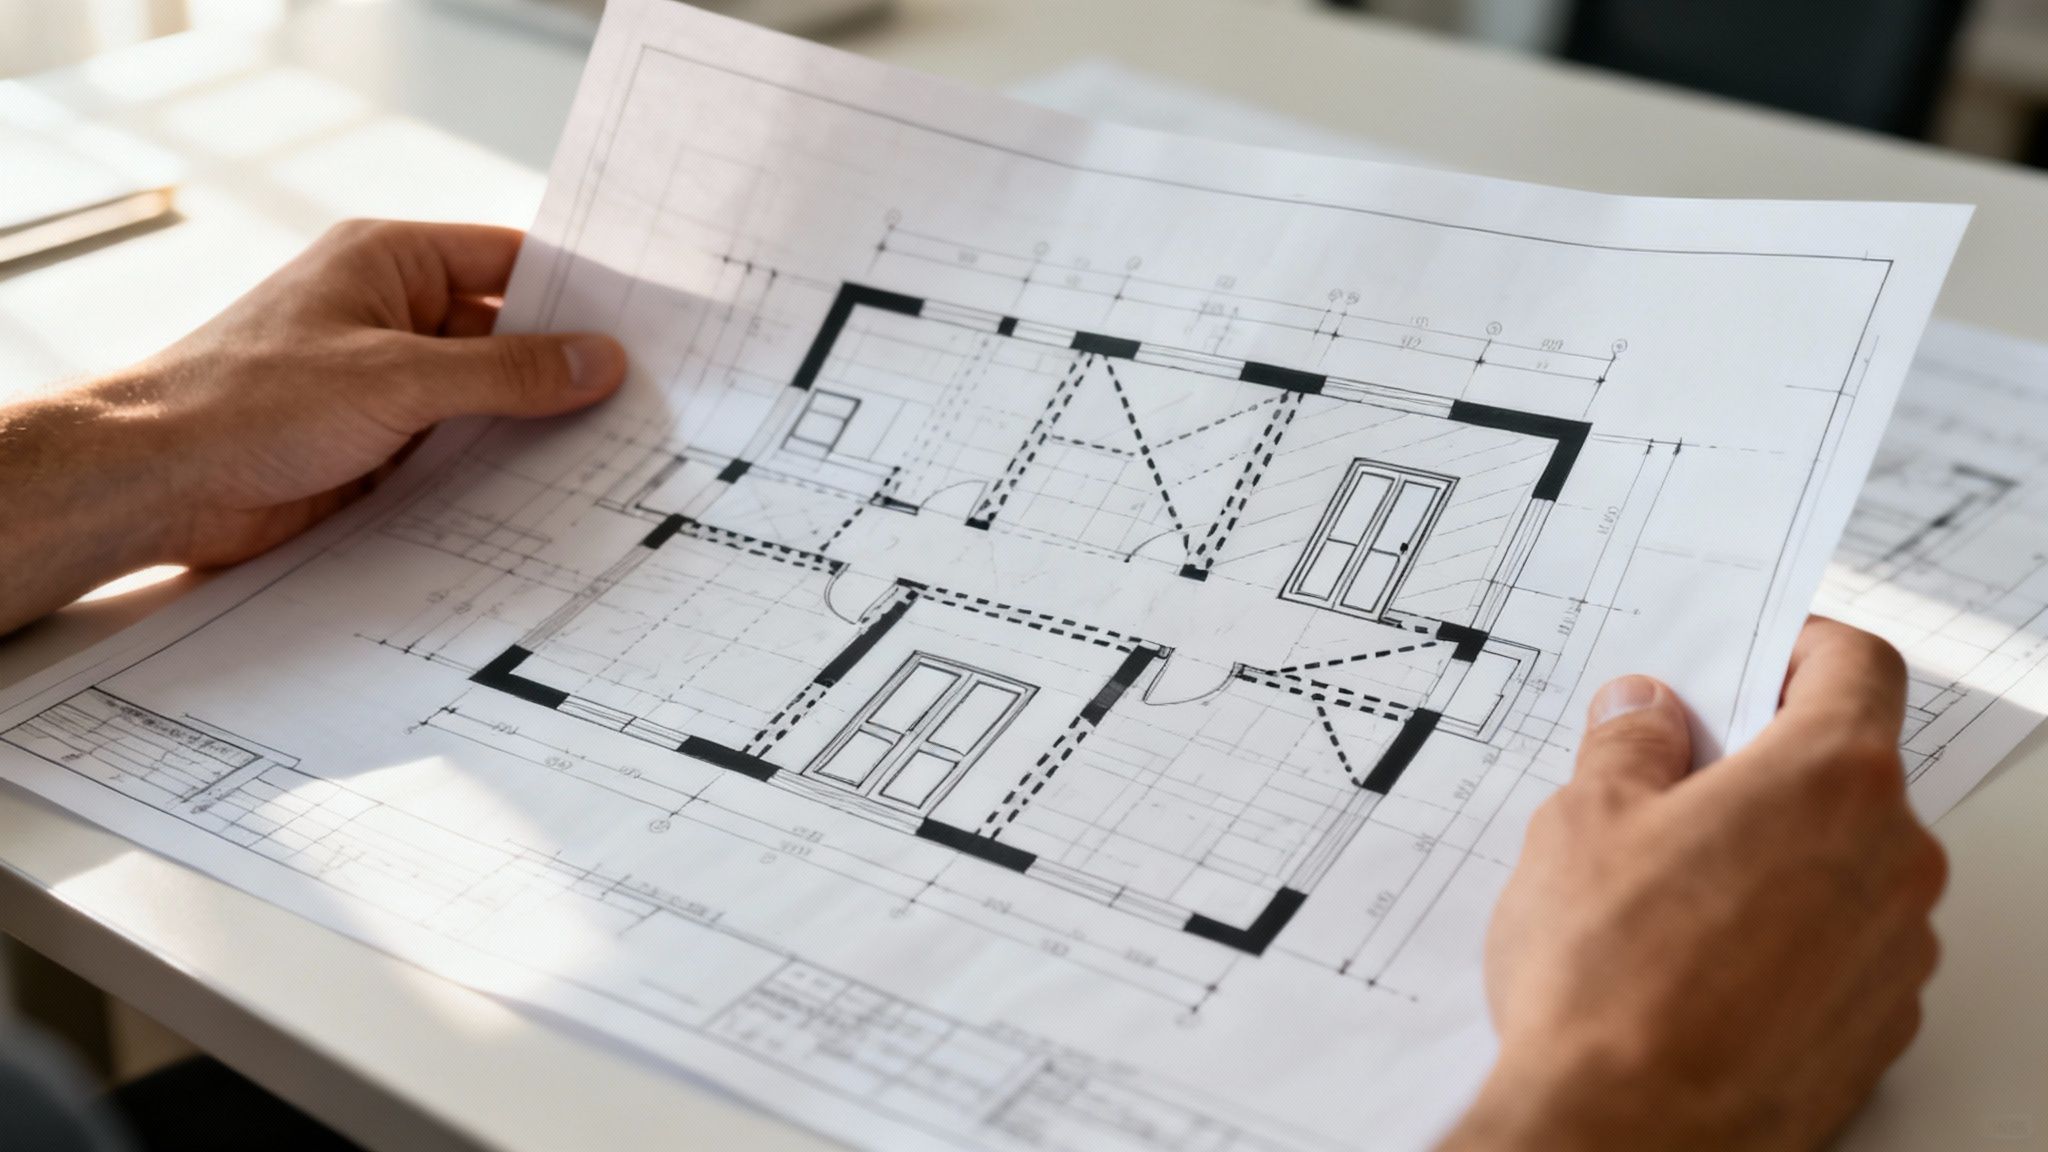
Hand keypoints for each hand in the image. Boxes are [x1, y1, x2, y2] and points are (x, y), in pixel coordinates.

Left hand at [0, 220, 625, 633]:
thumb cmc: (249, 401)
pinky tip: (549, 497)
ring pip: (485, 401)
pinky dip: (496, 474)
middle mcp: (389, 316)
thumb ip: (505, 372)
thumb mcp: (398, 378)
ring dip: (532, 429)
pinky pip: (456, 454)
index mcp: (389, 262)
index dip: (578, 291)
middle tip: (647, 401)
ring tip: (615, 454)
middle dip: (564, 370)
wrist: (157, 482)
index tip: (646, 325)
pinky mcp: (374, 448)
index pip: (509, 261)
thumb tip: (598, 360)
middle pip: (504, 336)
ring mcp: (383, 384)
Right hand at [1441, 618, 1944, 1151]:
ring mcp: (1895, 951)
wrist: (1627, 1136)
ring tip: (1666, 893)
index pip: (1858, 666)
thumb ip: (1628, 747)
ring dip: (1775, 856)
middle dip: (1765, 766)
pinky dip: (1785, 937)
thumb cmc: (1609, 981)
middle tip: (1670, 785)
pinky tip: (1696, 964)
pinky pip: (1840, 948)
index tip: (1754, 659)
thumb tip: (1646, 715)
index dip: (1799, 648)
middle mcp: (1892, 858)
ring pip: (1844, 864)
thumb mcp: (1581, 822)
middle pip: (1849, 770)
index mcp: (1831, 779)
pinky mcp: (1876, 1027)